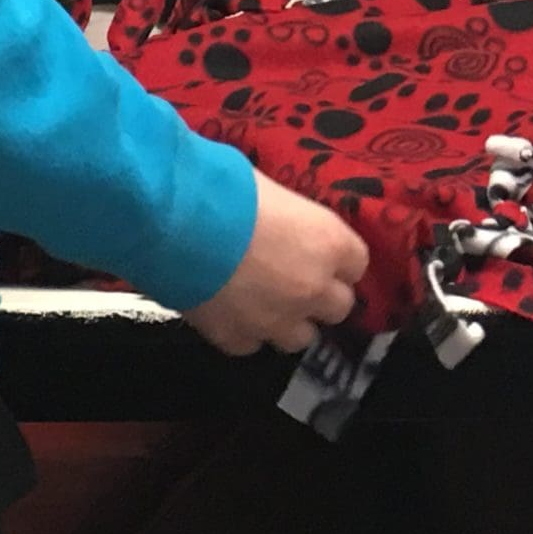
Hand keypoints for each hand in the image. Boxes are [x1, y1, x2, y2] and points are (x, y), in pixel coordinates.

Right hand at [181, 170, 367, 356]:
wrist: (176, 223)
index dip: (338, 259)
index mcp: (329, 243)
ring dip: (288, 321)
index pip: (357, 264)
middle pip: (339, 307)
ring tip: (264, 301)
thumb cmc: (228, 188)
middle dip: (320, 295)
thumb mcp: (274, 192)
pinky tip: (230, 310)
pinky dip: (246, 331)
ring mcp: (276, 320)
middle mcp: (313, 288)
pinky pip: (252, 345)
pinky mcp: (237, 339)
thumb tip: (283, 220)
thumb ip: (292, 217)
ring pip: (301, 338)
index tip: (321, 253)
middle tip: (295, 279)